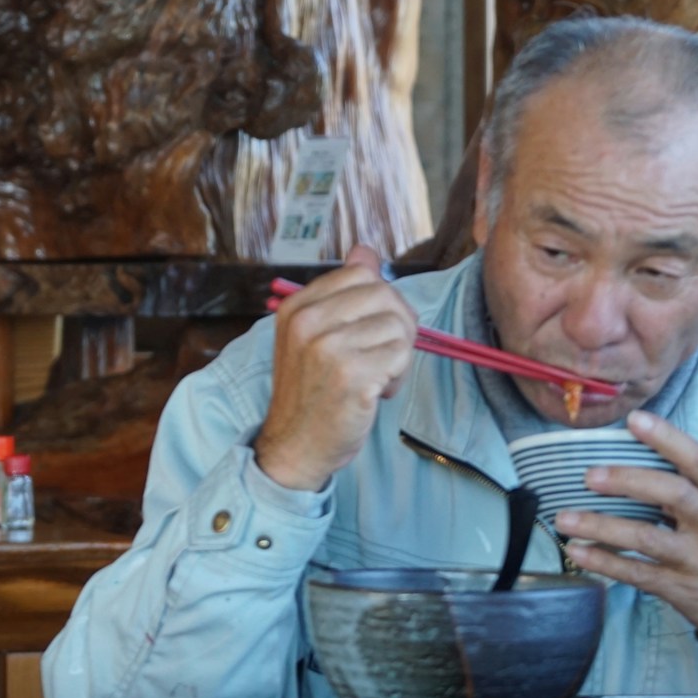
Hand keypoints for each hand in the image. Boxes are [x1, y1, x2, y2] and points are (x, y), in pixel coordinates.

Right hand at [253, 245, 417, 491]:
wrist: (296, 446)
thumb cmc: (312, 393)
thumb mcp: (315, 336)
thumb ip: (341, 294)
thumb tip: (366, 250)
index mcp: (296, 308)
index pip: (361, 273)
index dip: (381, 299)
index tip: (372, 329)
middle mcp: (307, 323)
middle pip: (384, 294)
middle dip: (397, 324)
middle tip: (384, 356)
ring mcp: (328, 349)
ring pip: (398, 325)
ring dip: (398, 356)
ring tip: (376, 377)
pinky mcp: (351, 376)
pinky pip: (401, 355)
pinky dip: (398, 376)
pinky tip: (377, 392)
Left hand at [552, 410, 697, 649]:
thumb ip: (697, 496)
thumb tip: (644, 471)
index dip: (667, 438)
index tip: (635, 419)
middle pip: (672, 493)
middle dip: (628, 481)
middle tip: (589, 475)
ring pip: (646, 537)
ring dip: (600, 526)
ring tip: (564, 518)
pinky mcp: (683, 590)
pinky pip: (637, 573)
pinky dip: (604, 562)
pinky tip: (579, 552)